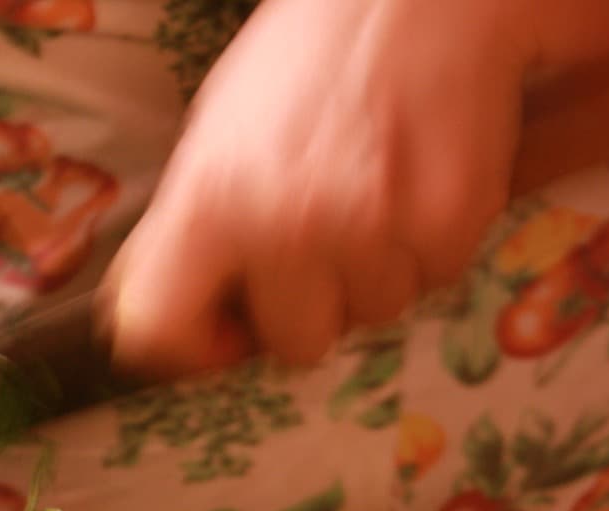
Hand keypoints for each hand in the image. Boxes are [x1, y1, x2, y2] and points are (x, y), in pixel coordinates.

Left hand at [104, 0, 529, 375]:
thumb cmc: (302, 65)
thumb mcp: (213, 140)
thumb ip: (191, 234)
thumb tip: (170, 318)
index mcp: (206, 203)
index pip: (160, 330)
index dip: (190, 346)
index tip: (221, 331)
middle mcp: (283, 226)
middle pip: (295, 344)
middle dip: (309, 305)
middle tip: (320, 236)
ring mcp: (371, 228)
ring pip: (373, 316)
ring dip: (376, 273)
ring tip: (373, 193)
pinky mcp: (448, 221)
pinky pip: (435, 280)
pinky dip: (432, 245)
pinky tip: (419, 183)